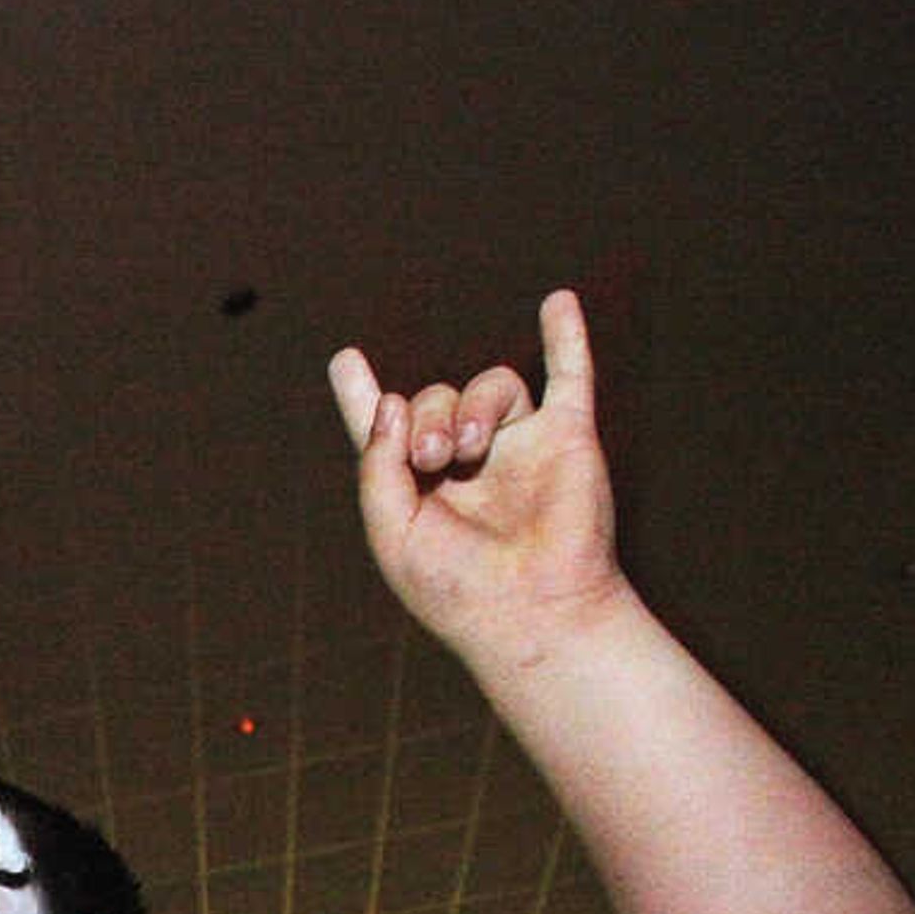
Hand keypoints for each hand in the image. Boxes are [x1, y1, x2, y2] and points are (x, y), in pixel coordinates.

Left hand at [328, 289, 630, 659]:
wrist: (530, 611)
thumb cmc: (456, 587)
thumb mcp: (391, 530)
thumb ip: (377, 465)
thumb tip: (392, 402)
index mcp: (420, 488)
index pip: (386, 432)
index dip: (362, 397)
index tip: (344, 361)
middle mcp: (469, 463)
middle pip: (435, 399)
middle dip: (425, 419)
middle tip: (431, 459)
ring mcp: (519, 448)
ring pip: (491, 385)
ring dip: (471, 405)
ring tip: (468, 449)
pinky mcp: (568, 439)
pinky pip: (570, 376)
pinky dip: (567, 338)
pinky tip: (558, 302)